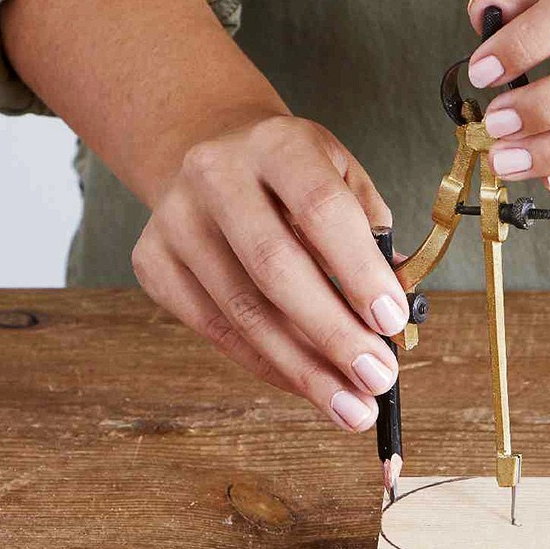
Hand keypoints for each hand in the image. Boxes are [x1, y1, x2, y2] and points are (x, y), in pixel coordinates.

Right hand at [130, 111, 409, 431]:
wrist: (211, 147)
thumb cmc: (296, 175)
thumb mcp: (343, 178)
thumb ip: (373, 236)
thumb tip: (397, 312)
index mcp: (277, 143)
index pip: (321, 209)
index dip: (359, 271)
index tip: (392, 323)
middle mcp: (216, 173)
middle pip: (276, 267)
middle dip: (333, 334)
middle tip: (377, 380)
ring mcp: (176, 218)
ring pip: (242, 310)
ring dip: (303, 368)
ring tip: (351, 405)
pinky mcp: (152, 260)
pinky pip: (214, 328)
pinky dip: (266, 365)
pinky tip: (306, 386)